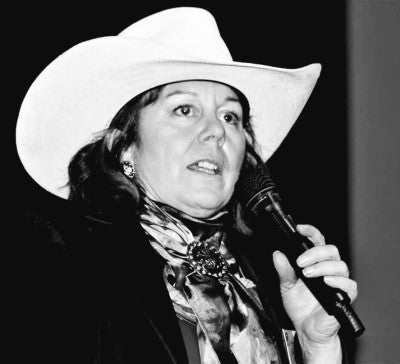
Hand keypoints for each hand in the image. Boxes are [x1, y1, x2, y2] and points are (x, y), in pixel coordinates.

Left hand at [272, 224, 357, 359]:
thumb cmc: (300, 306)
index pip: (317, 241)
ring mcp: (338, 282)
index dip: (311, 232)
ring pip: (339, 265)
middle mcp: (328, 269)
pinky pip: (350, 285)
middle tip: (300, 262)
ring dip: (322, 266)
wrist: (306, 329)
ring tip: (307, 274)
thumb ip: (283, 270)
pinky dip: (338, 281)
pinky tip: (326, 282)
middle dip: (314, 252)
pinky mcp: (345, 296)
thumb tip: (277, 254)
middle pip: (330, 250)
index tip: (300, 229)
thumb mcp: (286, 286)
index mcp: (316, 262)